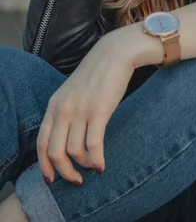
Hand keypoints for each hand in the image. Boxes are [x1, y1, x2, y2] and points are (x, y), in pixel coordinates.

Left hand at [36, 33, 137, 184]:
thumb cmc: (96, 74)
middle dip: (64, 173)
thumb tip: (66, 141)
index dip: (44, 166)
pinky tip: (102, 166)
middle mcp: (63, 109)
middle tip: (76, 180)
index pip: (41, 143)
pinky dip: (96, 160)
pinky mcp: (99, 111)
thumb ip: (65, 112)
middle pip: (55, 152)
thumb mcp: (72, 92)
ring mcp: (80, 110)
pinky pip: (93, 145)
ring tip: (92, 167)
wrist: (115, 53)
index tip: (53, 179)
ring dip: (84, 166)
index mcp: (54, 105)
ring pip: (74, 152)